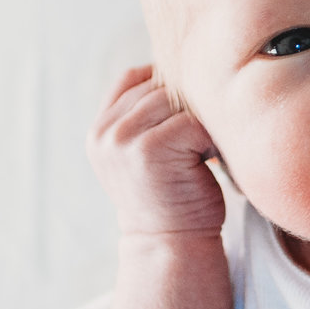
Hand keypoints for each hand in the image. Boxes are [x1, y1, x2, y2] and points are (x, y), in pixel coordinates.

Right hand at [86, 67, 224, 237]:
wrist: (171, 246)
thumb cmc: (171, 196)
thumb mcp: (144, 150)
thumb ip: (145, 114)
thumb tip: (178, 63)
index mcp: (99, 129)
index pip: (132, 78)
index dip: (166, 85)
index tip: (190, 108)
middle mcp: (104, 133)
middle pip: (158, 86)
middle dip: (189, 104)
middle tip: (206, 134)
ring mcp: (121, 140)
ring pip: (176, 101)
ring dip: (201, 120)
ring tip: (207, 148)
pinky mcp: (148, 150)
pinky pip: (190, 121)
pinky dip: (208, 138)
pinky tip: (210, 161)